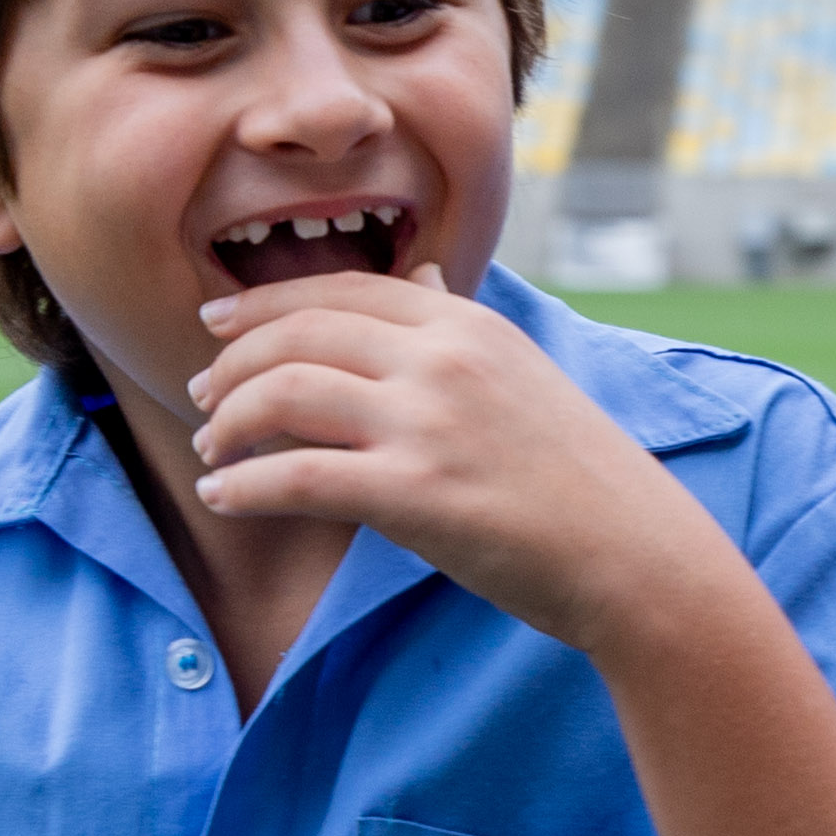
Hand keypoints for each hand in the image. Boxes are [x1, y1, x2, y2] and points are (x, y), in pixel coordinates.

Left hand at [185, 261, 749, 657]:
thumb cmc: (580, 476)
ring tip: (210, 449)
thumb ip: (459, 328)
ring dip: (228, 421)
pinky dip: (244, 485)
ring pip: (284, 394)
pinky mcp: (414, 494)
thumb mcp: (523, 374)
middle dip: (230, 363)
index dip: (263, 306)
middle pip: (298, 334)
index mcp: (466, 324)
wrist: (634, 554)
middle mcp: (442, 360)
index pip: (340, 290)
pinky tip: (223, 497)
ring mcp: (427, 424)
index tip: (217, 327)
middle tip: (201, 396)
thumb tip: (421, 281)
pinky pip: (297, 477)